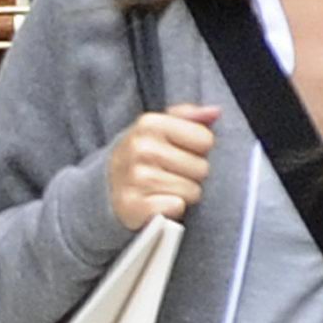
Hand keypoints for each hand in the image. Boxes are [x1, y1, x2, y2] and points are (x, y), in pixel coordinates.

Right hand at [107, 105, 218, 228]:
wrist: (107, 187)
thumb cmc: (143, 157)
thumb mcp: (160, 130)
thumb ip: (189, 118)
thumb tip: (215, 112)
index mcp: (150, 124)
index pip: (205, 140)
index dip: (197, 151)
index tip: (179, 154)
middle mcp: (141, 148)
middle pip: (202, 168)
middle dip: (191, 175)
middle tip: (170, 175)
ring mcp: (136, 178)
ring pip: (193, 191)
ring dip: (183, 194)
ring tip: (164, 189)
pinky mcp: (134, 206)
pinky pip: (177, 208)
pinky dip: (172, 210)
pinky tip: (157, 204)